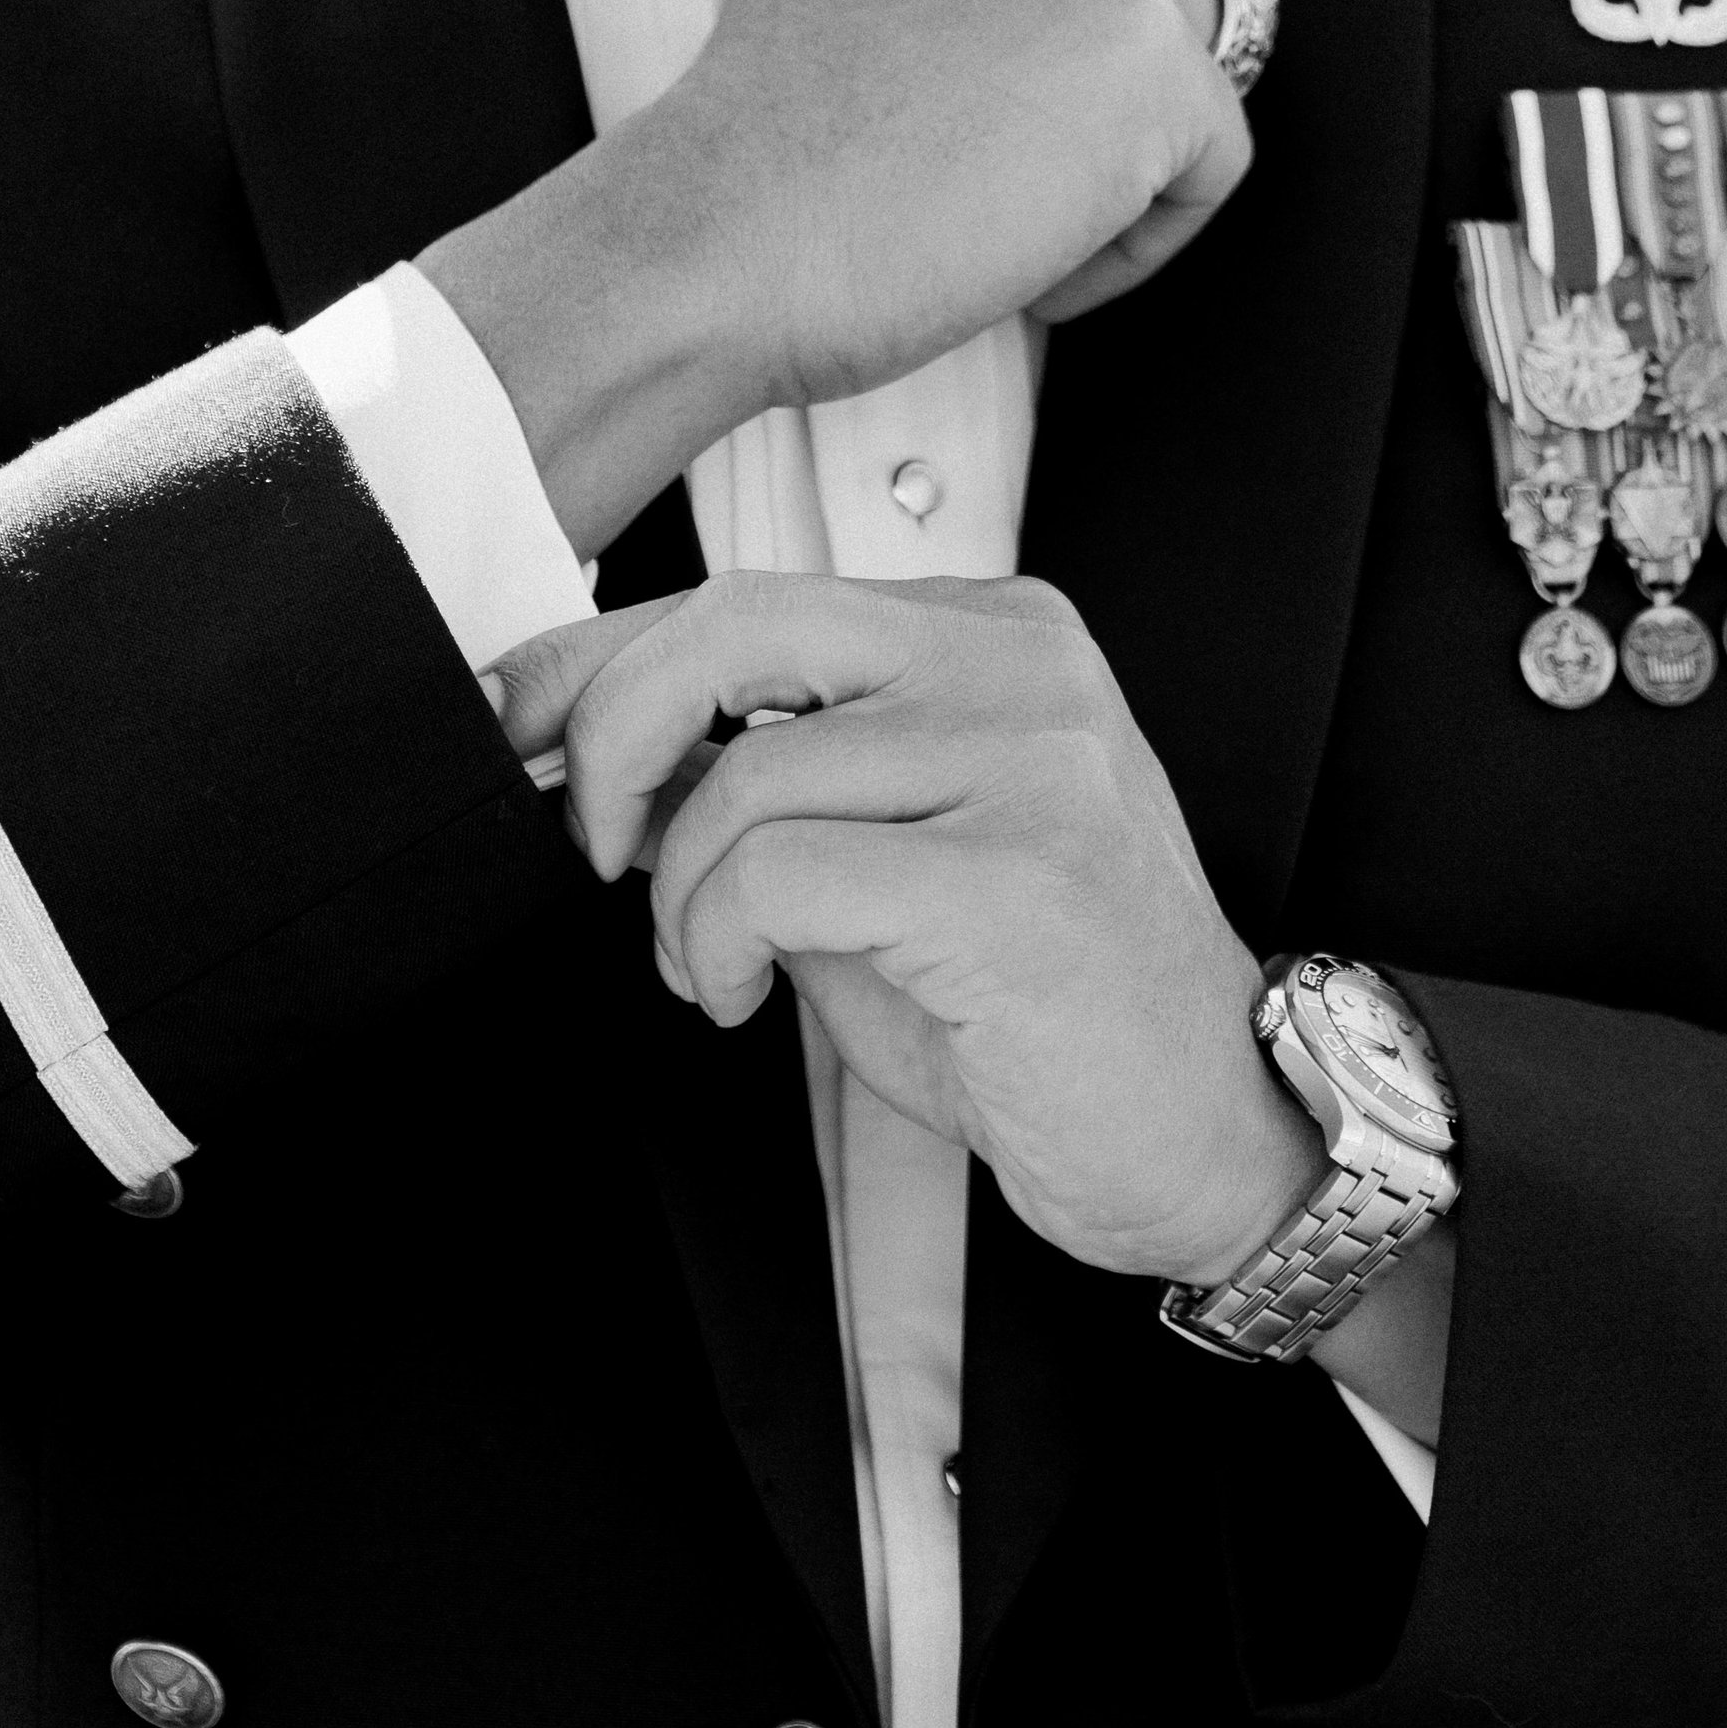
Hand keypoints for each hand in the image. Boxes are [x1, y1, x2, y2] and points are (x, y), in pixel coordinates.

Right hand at [421, 0, 1249, 550]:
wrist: (727, 228)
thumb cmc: (772, 115)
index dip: (1067, 7)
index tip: (977, 74)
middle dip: (1096, 78)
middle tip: (975, 151)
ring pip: (1196, 67)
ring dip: (1118, 155)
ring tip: (993, 201)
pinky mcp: (1163, 62)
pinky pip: (1211, 169)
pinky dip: (1134, 238)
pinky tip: (1031, 258)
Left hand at [491, 571, 1322, 1286]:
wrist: (1213, 1132)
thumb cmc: (1048, 1007)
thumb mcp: (890, 857)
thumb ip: (772, 784)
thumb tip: (601, 753)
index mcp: (995, 633)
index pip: (754, 595)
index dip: (601, 654)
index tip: (514, 717)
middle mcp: (1020, 667)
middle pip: (738, 621)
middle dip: (612, 730)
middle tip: (590, 845)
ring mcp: (1031, 761)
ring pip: (746, 772)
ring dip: (675, 893)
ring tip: (703, 962)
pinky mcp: (1015, 876)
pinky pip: (777, 875)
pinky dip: (711, 942)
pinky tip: (733, 994)